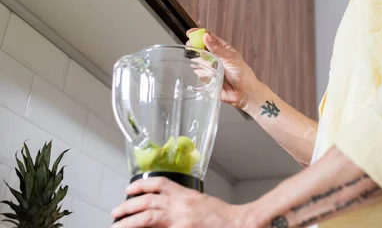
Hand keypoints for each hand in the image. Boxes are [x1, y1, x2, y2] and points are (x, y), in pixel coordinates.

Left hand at [111, 177, 252, 227]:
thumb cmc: (224, 216)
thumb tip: (167, 208)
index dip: (141, 185)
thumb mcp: (202, 203)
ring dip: (129, 220)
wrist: (239, 223)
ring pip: (147, 217)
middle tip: (116, 212)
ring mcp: (179, 221)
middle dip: (128, 206)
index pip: (159, 184)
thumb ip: (183, 204)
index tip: (129, 189)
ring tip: (117, 224)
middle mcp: (180, 206)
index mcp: (185, 195)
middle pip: (148, 202)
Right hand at [186, 29, 260, 111]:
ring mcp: (210, 66)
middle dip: (194, 46)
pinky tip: (208, 74)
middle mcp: (214, 56)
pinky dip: (200, 72)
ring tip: (205, 64)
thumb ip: (217, 48)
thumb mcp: (230, 58)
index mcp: (221, 48)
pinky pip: (198, 72)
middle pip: (200, 47)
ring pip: (198, 60)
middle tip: (191, 47)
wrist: (243, 93)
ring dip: (198, 61)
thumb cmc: (242, 74)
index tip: (190, 33)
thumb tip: (206, 36)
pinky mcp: (206, 78)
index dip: (198, 33)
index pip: (208, 37)